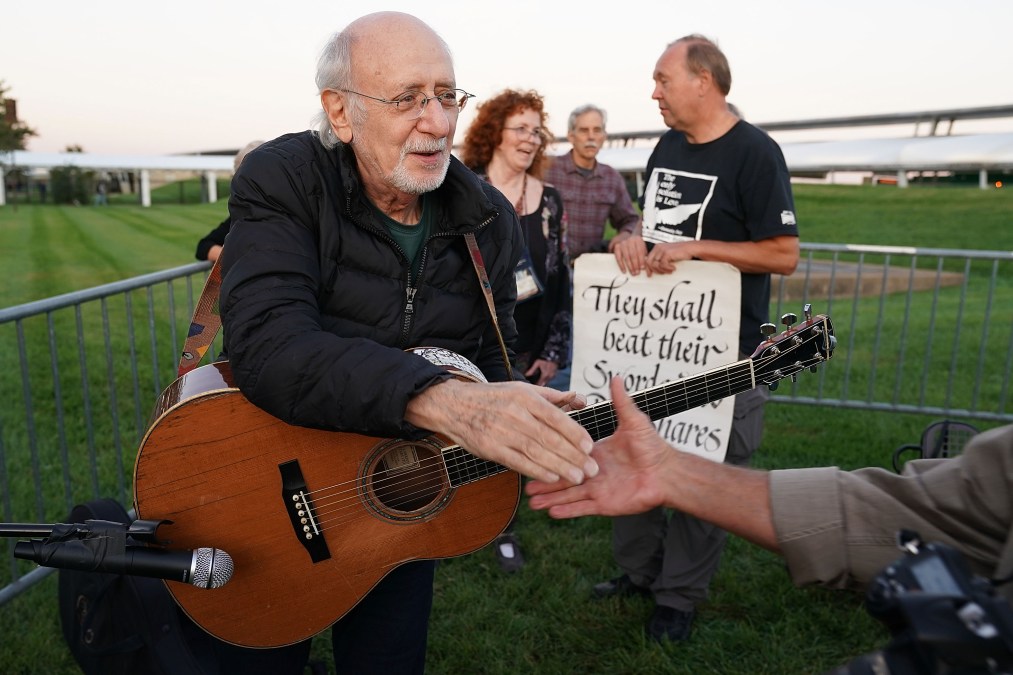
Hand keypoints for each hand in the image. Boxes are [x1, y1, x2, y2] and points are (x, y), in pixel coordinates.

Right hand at [405, 378, 596, 483]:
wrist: (454, 405)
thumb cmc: (493, 397)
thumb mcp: (521, 389)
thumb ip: (552, 397)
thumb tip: (581, 399)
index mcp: (525, 397)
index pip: (556, 417)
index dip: (575, 433)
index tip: (590, 447)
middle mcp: (515, 414)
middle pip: (549, 438)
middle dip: (573, 456)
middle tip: (591, 469)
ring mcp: (501, 432)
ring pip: (536, 452)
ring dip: (559, 467)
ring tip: (577, 477)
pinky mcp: (491, 448)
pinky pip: (517, 462)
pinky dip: (536, 471)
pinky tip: (552, 477)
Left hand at [525, 358, 557, 386]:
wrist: (553, 356)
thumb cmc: (545, 359)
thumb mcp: (537, 363)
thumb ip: (532, 370)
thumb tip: (526, 375)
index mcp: (545, 375)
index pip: (539, 383)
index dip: (536, 385)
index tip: (532, 386)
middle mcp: (549, 377)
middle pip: (543, 384)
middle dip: (539, 385)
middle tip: (534, 385)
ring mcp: (553, 376)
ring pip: (547, 382)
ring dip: (543, 382)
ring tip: (538, 382)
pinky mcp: (554, 374)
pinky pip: (549, 379)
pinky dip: (546, 379)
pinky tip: (543, 378)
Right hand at [527, 376, 670, 516]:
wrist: (668, 473)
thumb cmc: (653, 447)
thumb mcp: (634, 421)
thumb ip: (621, 401)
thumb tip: (616, 377)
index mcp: (597, 452)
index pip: (568, 452)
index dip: (552, 452)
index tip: (533, 449)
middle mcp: (594, 471)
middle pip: (564, 475)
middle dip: (544, 478)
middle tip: (525, 482)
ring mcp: (598, 489)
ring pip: (569, 494)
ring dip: (550, 497)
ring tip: (531, 502)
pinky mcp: (605, 505)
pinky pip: (582, 509)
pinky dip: (567, 511)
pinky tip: (550, 513)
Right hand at [611, 235, 647, 275]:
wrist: (626, 238)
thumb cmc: (636, 246)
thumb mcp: (642, 247)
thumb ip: (644, 255)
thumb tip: (646, 266)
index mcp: (638, 240)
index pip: (640, 251)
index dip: (641, 260)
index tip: (642, 268)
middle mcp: (630, 240)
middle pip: (633, 254)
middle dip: (635, 265)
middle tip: (637, 273)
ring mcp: (622, 243)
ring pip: (626, 256)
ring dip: (630, 266)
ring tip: (633, 273)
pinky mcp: (617, 247)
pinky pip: (618, 258)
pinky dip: (621, 265)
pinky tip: (624, 271)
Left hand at [644, 241, 693, 275]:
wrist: (690, 248)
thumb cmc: (681, 253)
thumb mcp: (668, 256)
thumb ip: (660, 260)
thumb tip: (653, 269)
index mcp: (657, 248)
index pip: (647, 259)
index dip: (648, 268)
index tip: (650, 275)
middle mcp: (658, 248)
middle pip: (649, 262)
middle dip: (654, 270)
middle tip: (661, 274)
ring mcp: (662, 250)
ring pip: (655, 265)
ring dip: (663, 270)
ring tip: (670, 270)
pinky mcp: (667, 253)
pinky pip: (662, 265)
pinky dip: (668, 268)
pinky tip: (673, 268)